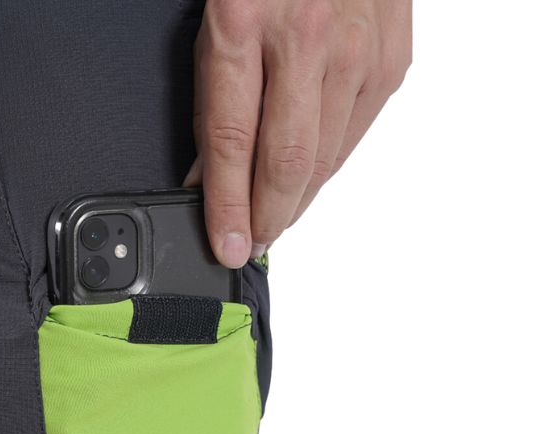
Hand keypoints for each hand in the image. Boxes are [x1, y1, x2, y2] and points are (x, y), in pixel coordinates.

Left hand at [184, 0, 411, 266]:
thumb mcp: (218, 18)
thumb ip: (213, 98)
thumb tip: (207, 176)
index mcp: (245, 19)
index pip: (231, 141)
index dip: (226, 205)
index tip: (224, 245)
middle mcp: (308, 37)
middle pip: (287, 163)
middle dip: (266, 218)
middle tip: (251, 244)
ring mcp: (359, 50)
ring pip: (325, 160)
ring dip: (296, 201)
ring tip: (275, 219)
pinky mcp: (391, 61)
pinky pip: (354, 137)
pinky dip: (327, 167)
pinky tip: (309, 179)